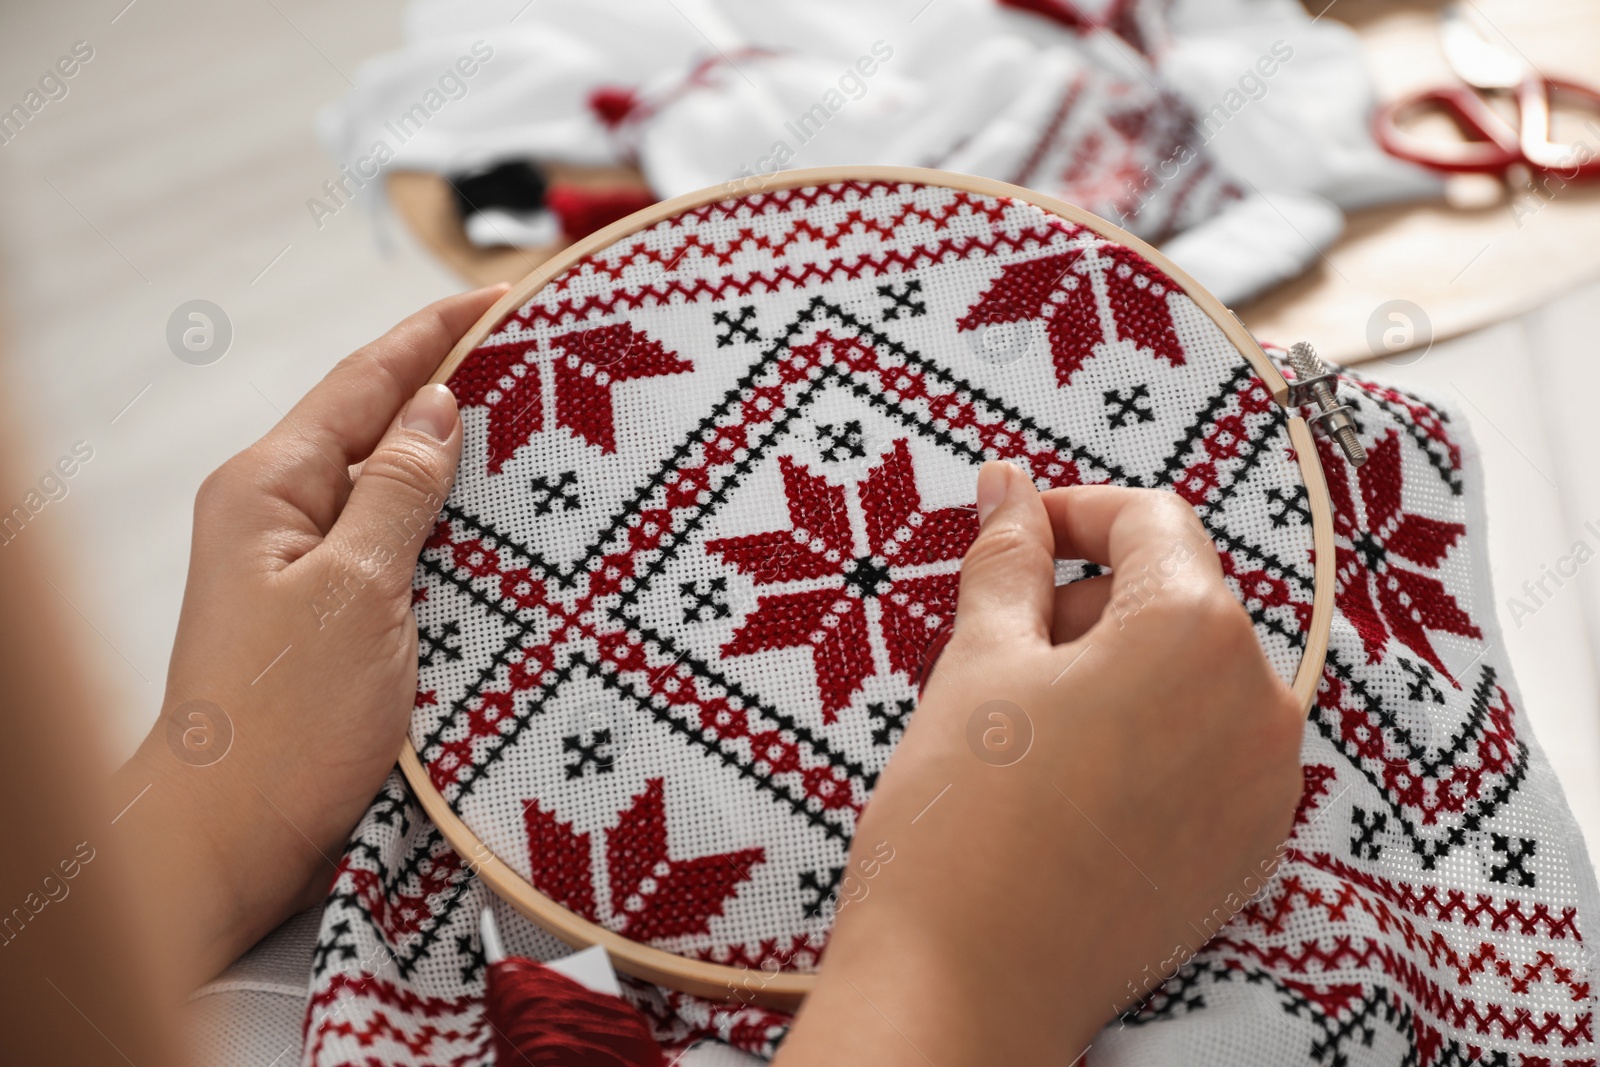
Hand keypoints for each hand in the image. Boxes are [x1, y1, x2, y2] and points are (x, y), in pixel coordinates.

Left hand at [112, 285, 505, 989]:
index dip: (435, 335)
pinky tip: (496, 527)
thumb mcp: (356, 592)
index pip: (364, 382)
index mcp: (268, 488)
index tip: (502, 297)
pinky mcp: (330, 620)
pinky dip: (445, 526)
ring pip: (390, 488)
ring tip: (533, 430)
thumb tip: (436, 408)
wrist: (228, 844)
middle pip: (375, 425)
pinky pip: (396, 548)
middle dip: (451, 386)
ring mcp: (302, 569)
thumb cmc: (280, 726)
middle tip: (535, 357)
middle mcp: (278, 516)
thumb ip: (397, 490)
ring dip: (454, 460)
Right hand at [776, 464, 1303, 1064]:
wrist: (968, 989)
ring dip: (1118, 669)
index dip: (1074, 515)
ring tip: (1026, 727)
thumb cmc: (961, 819)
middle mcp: (1261, 703)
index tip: (1015, 538)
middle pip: (1178, 598)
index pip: (1151, 521)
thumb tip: (1010, 485)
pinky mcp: (1250, 850)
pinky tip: (1070, 781)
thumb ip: (1008, 557)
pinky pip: (1210, 751)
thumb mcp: (978, 663)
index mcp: (1197, 634)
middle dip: (1088, 603)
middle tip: (998, 649)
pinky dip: (1149, 737)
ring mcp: (1265, 786)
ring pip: (1195, 676)